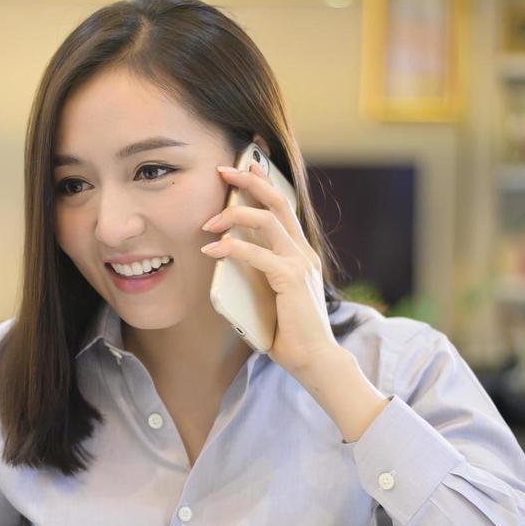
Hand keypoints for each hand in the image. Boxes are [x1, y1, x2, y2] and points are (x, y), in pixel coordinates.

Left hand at [200, 159, 338, 377]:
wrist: (315, 360)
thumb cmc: (290, 333)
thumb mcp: (269, 295)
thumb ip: (255, 274)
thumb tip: (224, 261)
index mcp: (300, 253)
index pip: (283, 207)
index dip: (265, 183)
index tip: (245, 166)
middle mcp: (303, 252)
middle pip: (278, 201)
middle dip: (250, 181)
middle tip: (224, 170)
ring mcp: (300, 263)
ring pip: (268, 221)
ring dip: (235, 214)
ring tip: (209, 221)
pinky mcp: (291, 279)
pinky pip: (257, 254)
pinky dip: (231, 249)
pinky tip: (211, 250)